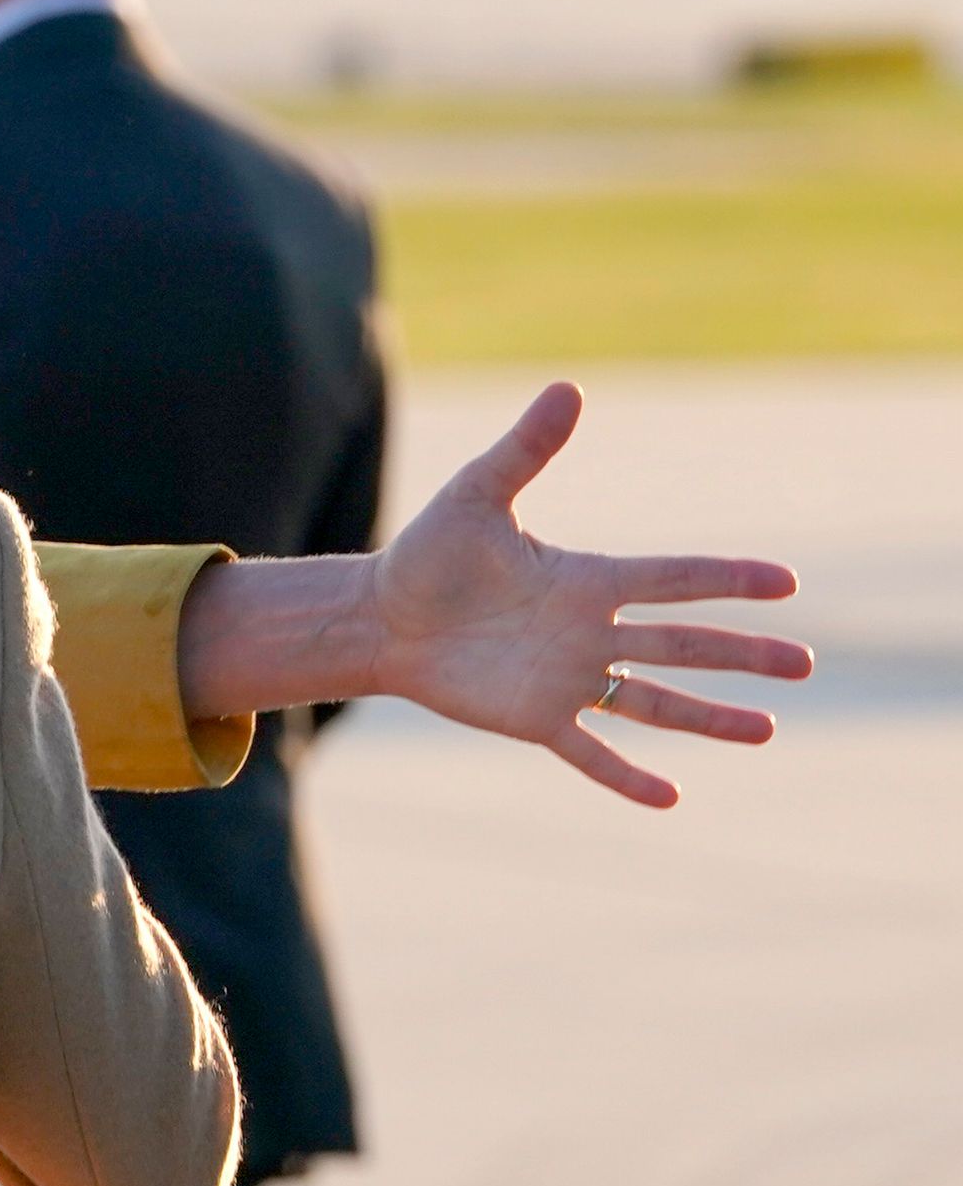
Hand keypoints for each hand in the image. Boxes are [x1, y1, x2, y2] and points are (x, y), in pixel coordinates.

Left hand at [371, 381, 810, 805]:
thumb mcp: (476, 495)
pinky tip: (672, 796)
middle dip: (745, 655)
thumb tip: (568, 388)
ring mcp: (568, 679)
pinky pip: (591, 751)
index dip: (729, 580)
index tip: (785, 583)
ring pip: (655, 702)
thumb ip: (526, 450)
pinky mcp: (534, 718)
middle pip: (685, 645)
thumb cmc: (427, 555)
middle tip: (806, 664)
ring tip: (768, 729)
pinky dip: (627, 775)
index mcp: (588, 579)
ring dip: (710, 716)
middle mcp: (591, 632)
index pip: (675, 579)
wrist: (378, 617)